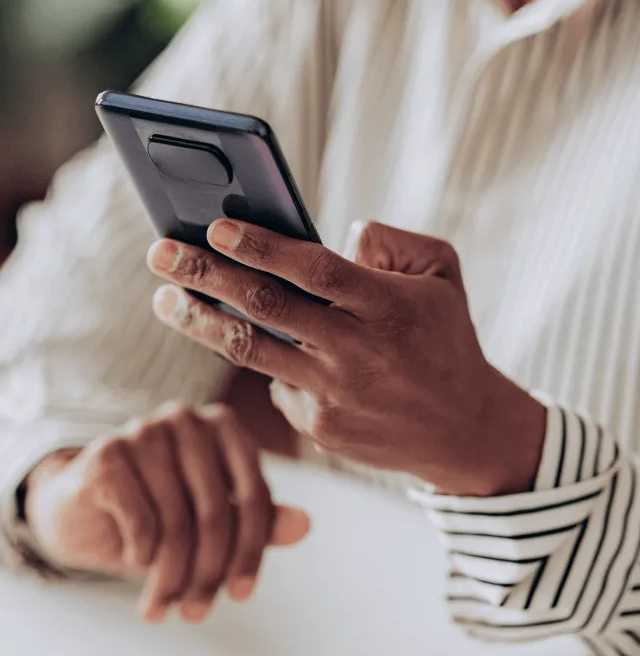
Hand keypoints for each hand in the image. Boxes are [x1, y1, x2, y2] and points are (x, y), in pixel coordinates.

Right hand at [25, 404, 309, 622]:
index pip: (254, 494)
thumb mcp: (210, 517)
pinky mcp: (109, 454)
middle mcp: (187, 418)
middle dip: (208, 573)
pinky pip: (142, 521)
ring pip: (178, 523)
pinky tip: (135, 562)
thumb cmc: (157, 509)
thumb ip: (258, 520)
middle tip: (196, 614)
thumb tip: (305, 526)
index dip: (250, 551)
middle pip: (217, 512)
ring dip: (172, 577)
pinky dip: (141, 554)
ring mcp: (146, 430)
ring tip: (162, 607)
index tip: (240, 595)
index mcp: (223, 425)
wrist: (80, 505)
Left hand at [147, 221, 546, 497]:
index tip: (216, 226)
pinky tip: (251, 342)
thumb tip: (342, 234)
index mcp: (386, 304)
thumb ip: (394, 242)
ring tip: (165, 298)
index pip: (312, 269)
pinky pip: (277, 382)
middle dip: (205, 276)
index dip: (262, 247)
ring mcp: (333, 393)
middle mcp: (355, 349)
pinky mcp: (318, 427)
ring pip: (252, 350)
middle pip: (266, 307)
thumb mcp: (443, 273)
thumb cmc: (446, 336)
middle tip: (160, 253)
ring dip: (200, 322)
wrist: (463, 428)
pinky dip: (261, 357)